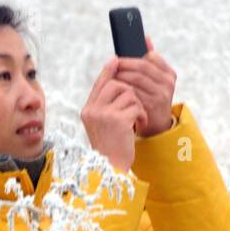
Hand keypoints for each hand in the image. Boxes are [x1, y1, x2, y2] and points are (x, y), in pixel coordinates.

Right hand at [81, 57, 146, 171]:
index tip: (116, 61)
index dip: (109, 71)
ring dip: (137, 106)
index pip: (99, 83)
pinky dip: (141, 115)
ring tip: (136, 119)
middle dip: (129, 92)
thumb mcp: (102, 125)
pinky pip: (136, 106)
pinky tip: (139, 126)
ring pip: (128, 94)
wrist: (110, 169)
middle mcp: (93, 110)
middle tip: (134, 107)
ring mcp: (104, 114)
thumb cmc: (110, 148)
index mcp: (88, 110)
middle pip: (116, 84)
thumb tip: (116, 82)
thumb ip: (105, 106)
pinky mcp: (118, 120)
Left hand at [111, 34, 176, 137]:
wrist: (156, 126)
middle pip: (142, 66)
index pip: (150, 57)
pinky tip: (114, 90)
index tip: (119, 59)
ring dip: (121, 76)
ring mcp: (162, 94)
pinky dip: (122, 89)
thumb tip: (146, 37)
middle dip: (124, 65)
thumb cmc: (150, 98)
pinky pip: (134, 92)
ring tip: (110, 77)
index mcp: (169, 73)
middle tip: (111, 66)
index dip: (132, 57)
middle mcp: (168, 82)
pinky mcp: (153, 104)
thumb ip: (150, 60)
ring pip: (137, 79)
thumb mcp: (154, 80)